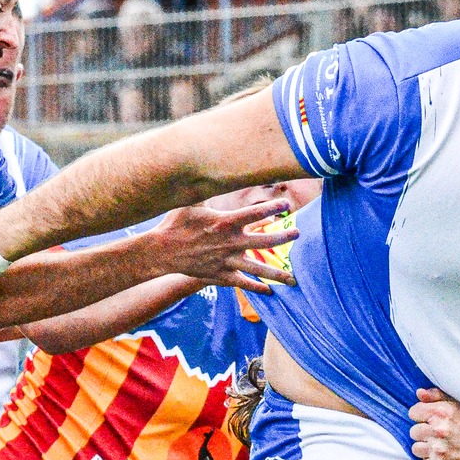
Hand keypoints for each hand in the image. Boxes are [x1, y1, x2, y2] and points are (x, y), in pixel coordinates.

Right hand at [143, 198, 297, 294]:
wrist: (162, 251)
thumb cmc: (176, 223)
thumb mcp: (192, 202)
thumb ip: (208, 189)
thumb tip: (211, 167)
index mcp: (226, 222)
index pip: (256, 213)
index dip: (274, 207)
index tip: (286, 204)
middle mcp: (231, 242)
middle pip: (266, 240)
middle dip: (284, 237)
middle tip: (297, 233)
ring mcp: (227, 261)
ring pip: (259, 268)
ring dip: (277, 272)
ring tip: (293, 277)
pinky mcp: (221, 275)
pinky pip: (243, 283)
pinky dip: (256, 288)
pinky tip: (270, 292)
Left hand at [408, 388, 459, 459]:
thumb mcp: (457, 407)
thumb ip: (437, 396)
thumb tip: (419, 393)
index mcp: (442, 412)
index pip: (413, 412)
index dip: (421, 416)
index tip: (430, 421)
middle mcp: (439, 430)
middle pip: (414, 431)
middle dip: (424, 433)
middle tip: (437, 435)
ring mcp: (437, 449)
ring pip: (416, 448)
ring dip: (425, 448)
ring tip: (439, 447)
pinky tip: (444, 456)